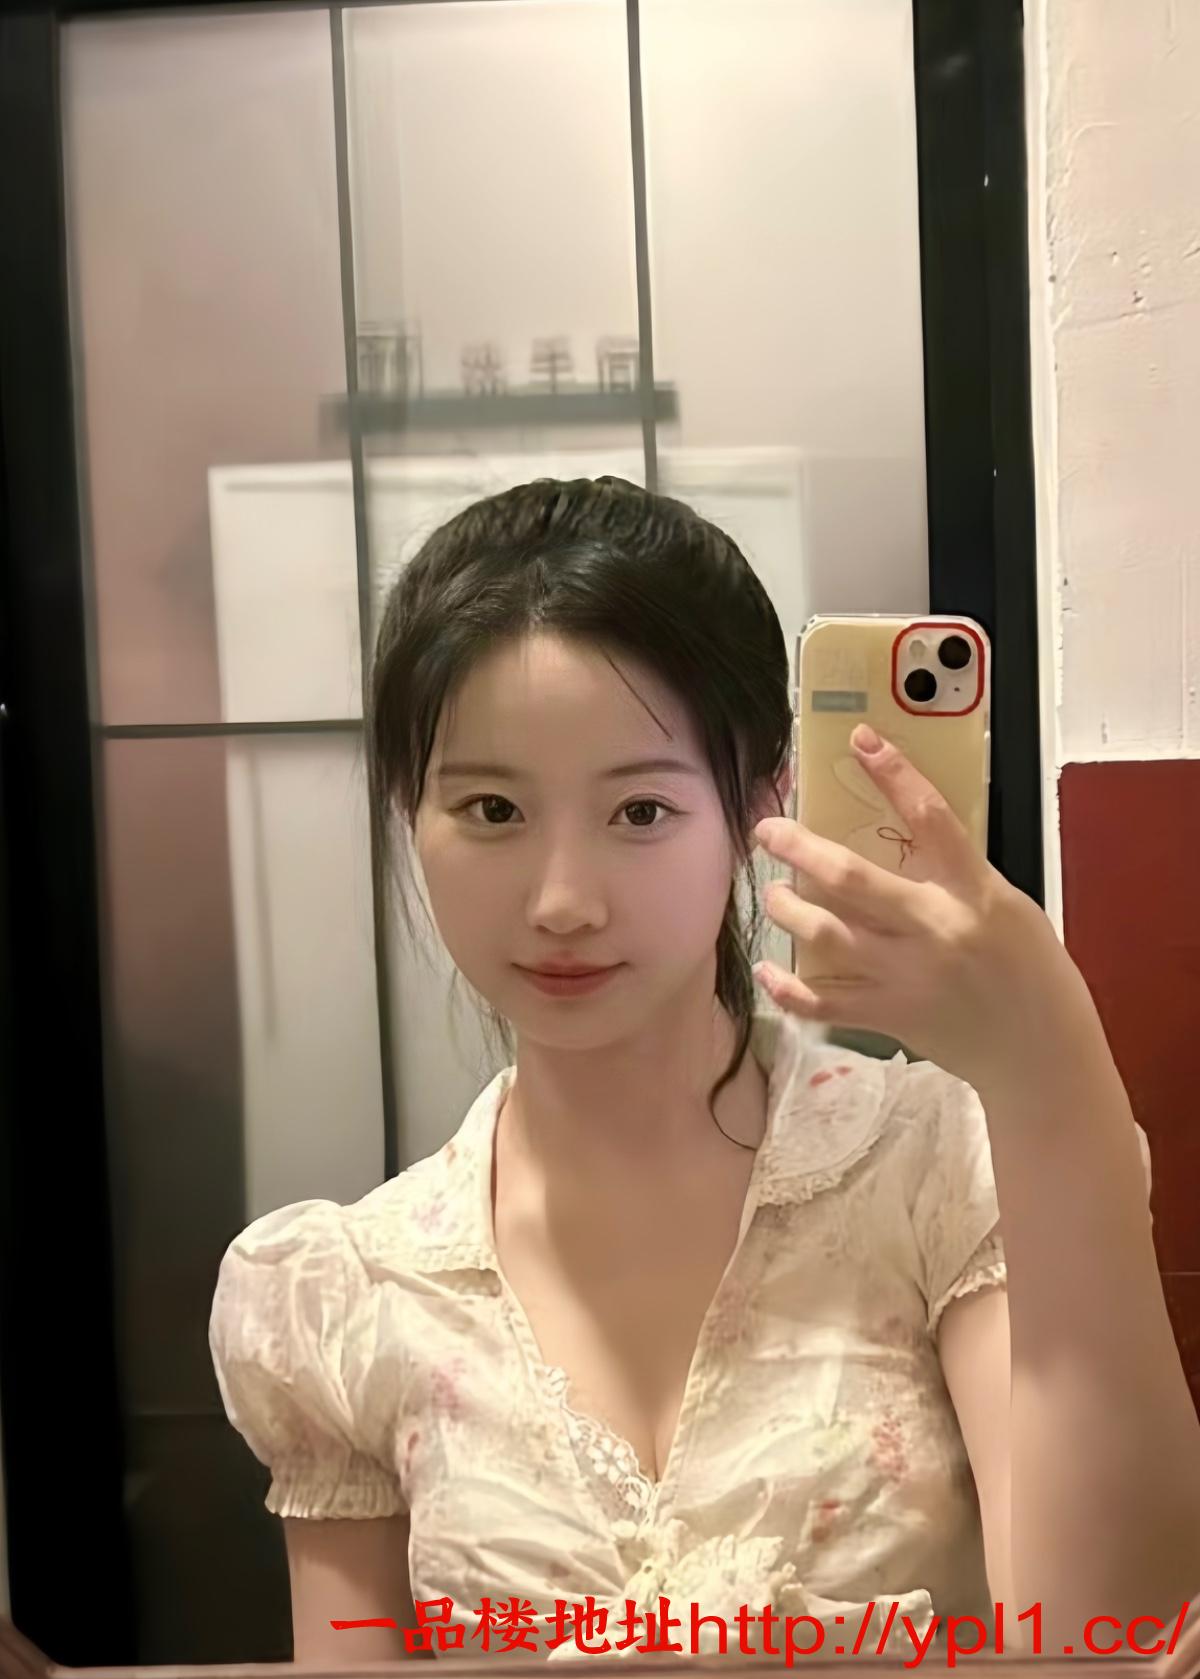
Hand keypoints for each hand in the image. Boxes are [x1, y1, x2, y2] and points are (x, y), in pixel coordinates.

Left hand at [753, 724, 1105, 1091]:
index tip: (862, 741)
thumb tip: (900, 843)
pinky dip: (788, 988)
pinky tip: (766, 969)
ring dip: (788, 910)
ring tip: (772, 894)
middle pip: (852, 880)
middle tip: (767, 830)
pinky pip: (825, 1003)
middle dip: (800, 850)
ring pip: (827, 936)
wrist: (1041, 1050)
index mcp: (973, 893)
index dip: (896, 774)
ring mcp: (907, 976)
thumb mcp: (1007, 906)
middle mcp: (934, 930)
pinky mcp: (890, 1016)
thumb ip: (955, 878)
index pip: (932, 819)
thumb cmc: (1031, 969)